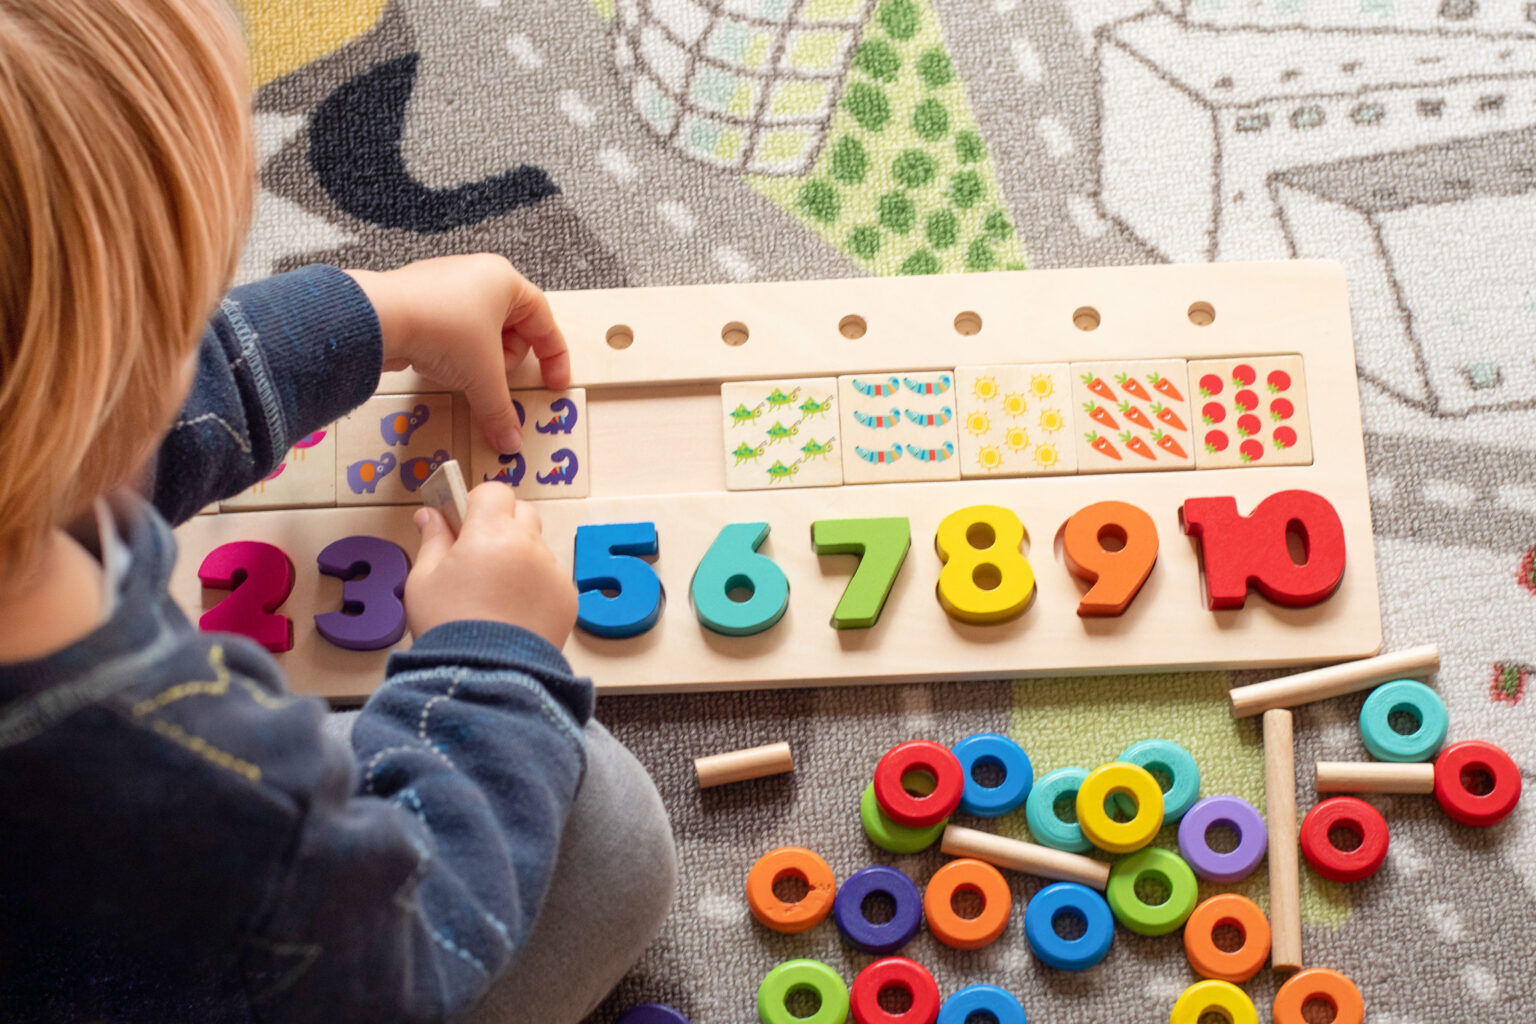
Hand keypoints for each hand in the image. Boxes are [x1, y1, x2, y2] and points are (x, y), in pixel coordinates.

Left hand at [346, 254, 569, 453]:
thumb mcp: (483, 376)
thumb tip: (509, 439)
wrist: (379, 320)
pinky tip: (439, 364)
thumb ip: (501, 409)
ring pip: (480, 332)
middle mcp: (477, 276)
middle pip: (512, 328)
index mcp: (505, 280)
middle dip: (506, 362)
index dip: (553, 357)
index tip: (554, 383)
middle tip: (494, 378)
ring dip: (478, 360)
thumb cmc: (442, 328)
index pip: (544, 321)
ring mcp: (444, 285)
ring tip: (463, 372)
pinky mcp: (418, 301)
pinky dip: (452, 354)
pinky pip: (450, 333)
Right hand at [405, 483, 577, 649]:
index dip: (477, 503)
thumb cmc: (447, 625)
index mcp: (492, 533)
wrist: (485, 677)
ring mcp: (554, 573)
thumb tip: (430, 515)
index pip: (495, 492)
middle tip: (478, 554)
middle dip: (502, 524)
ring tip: (496, 594)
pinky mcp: (568, 599)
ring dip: (520, 557)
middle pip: (522, 514)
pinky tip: (514, 612)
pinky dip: (536, 586)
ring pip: (538, 548)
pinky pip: (551, 578)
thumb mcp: (424, 580)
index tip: (462, 522)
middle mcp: (530, 546)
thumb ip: (432, 540)